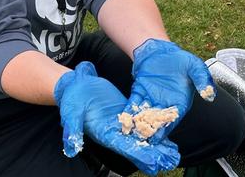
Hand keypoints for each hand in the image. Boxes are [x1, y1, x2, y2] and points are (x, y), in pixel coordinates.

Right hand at [54, 61, 180, 175]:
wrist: (75, 84)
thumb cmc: (71, 98)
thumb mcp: (70, 113)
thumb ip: (72, 130)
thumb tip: (70, 149)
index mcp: (103, 134)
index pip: (124, 147)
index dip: (139, 154)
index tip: (154, 162)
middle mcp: (113, 132)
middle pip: (136, 146)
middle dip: (153, 154)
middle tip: (171, 161)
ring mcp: (120, 124)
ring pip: (141, 137)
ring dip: (157, 146)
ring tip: (174, 154)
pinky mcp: (125, 113)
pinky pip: (141, 123)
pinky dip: (153, 129)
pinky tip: (166, 133)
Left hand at [126, 39, 216, 142]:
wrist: (162, 49)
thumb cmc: (180, 59)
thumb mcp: (195, 66)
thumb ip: (202, 79)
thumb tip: (210, 95)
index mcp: (179, 103)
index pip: (172, 119)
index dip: (165, 129)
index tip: (157, 137)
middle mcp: (164, 104)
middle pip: (156, 121)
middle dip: (149, 131)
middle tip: (141, 140)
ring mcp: (151, 99)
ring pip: (144, 115)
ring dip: (137, 124)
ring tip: (130, 133)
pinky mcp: (139, 91)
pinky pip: (133, 104)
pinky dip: (128, 112)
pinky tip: (123, 119)